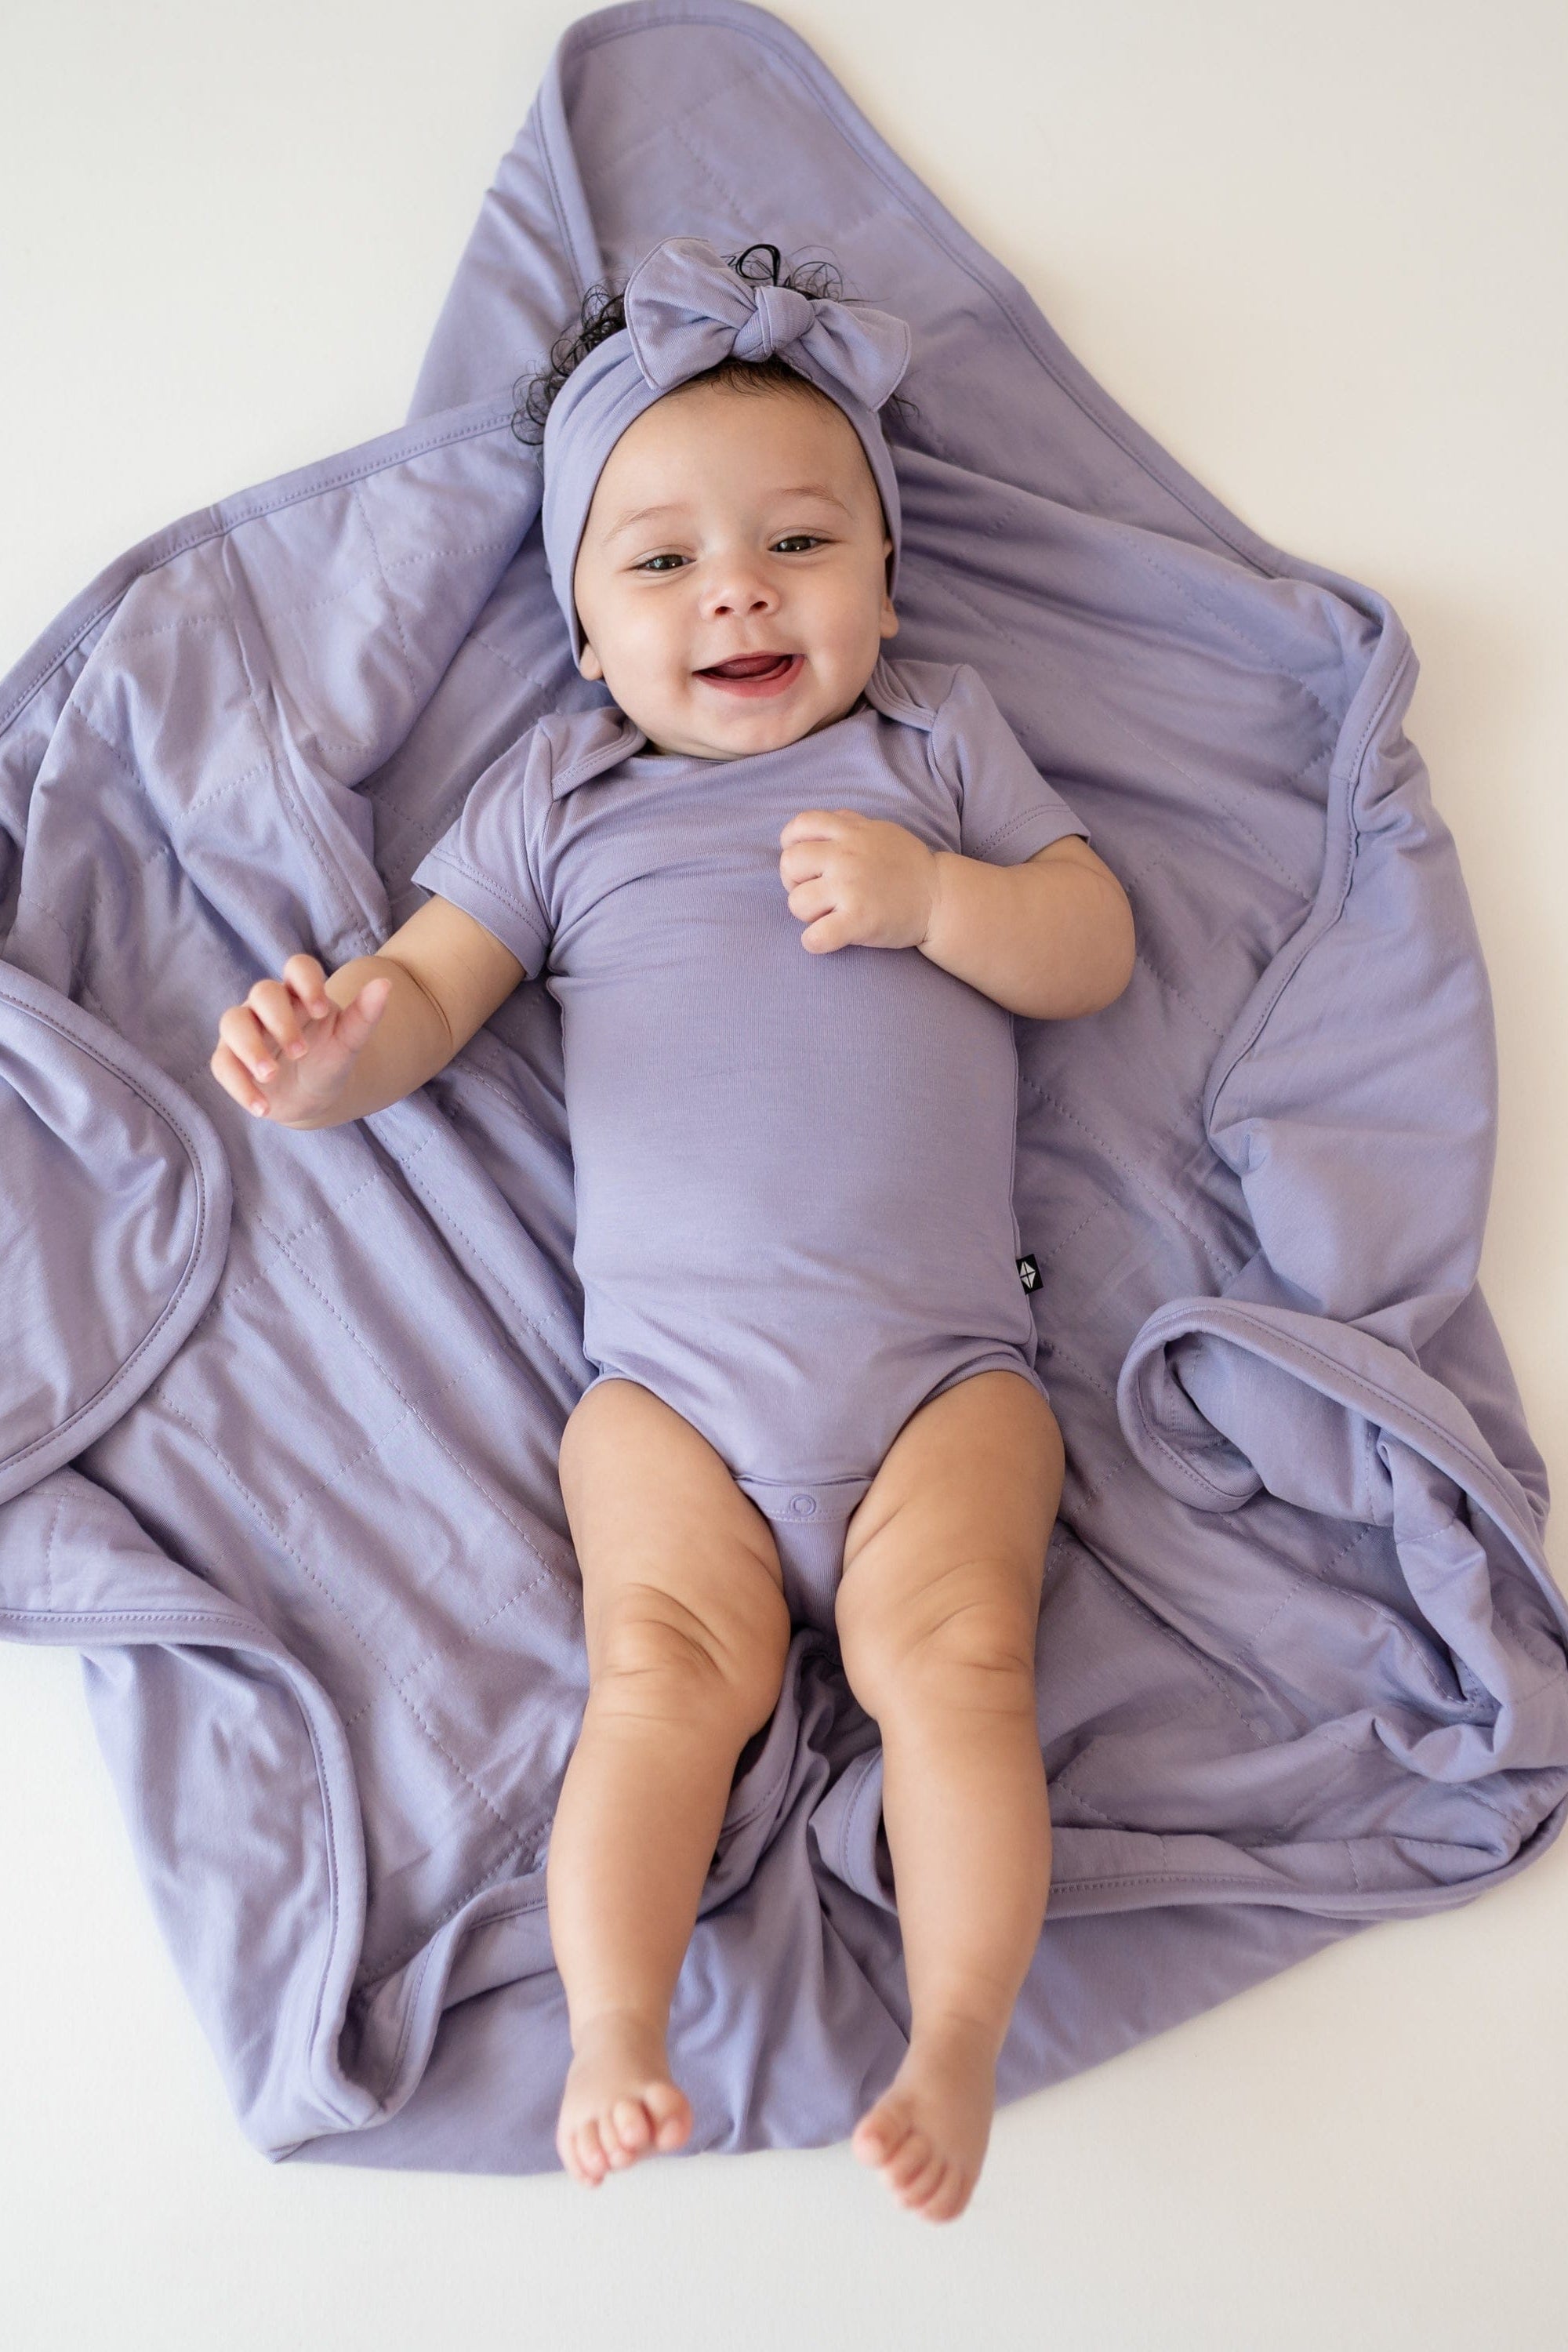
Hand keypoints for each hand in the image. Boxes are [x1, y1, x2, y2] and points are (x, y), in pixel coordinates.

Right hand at [210, 953, 390, 1121]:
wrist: (313, 1097)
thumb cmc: (329, 1059)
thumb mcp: (349, 1042)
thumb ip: (365, 1014)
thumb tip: (385, 984)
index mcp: (300, 993)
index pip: (297, 967)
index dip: (307, 983)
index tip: (321, 1010)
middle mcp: (268, 1006)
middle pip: (262, 992)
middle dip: (280, 1020)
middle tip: (301, 1052)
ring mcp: (245, 1030)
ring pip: (233, 1022)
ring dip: (250, 1048)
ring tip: (270, 1075)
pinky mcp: (230, 1059)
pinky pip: (222, 1064)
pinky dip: (240, 1086)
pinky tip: (262, 1108)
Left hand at [778, 810, 940, 953]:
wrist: (940, 898)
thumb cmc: (908, 866)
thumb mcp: (881, 831)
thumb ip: (851, 823)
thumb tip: (828, 819)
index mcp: (850, 832)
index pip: (800, 826)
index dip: (792, 845)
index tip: (805, 863)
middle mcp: (846, 856)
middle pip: (789, 864)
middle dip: (794, 882)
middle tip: (815, 894)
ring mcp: (850, 888)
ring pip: (797, 903)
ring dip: (807, 914)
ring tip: (828, 915)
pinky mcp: (858, 920)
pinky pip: (815, 937)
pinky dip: (815, 942)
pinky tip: (828, 938)